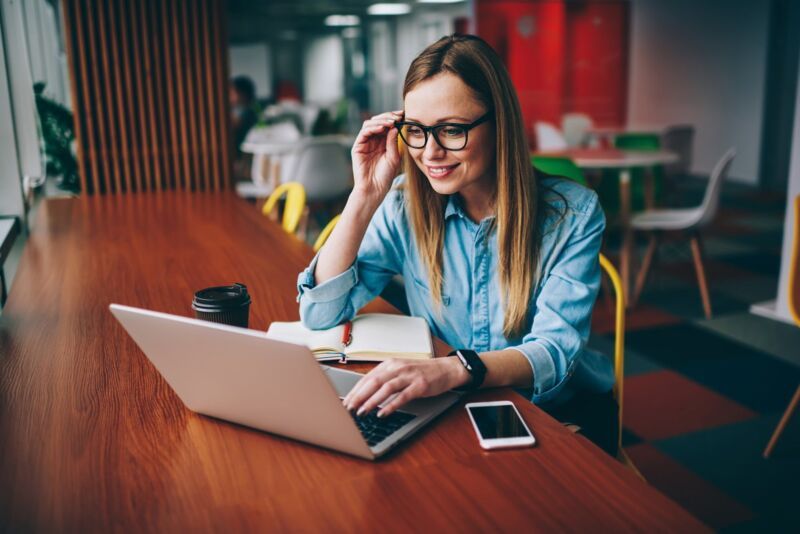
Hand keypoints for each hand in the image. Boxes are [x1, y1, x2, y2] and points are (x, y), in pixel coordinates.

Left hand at [342, 357, 469, 417]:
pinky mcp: (420, 385)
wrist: (446, 369)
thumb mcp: (400, 370)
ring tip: (362, 412)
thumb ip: (384, 378)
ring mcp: (409, 376)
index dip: (355, 390)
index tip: (346, 402)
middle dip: (359, 396)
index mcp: (390, 364)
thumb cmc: (421, 372)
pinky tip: (382, 413)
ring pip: (386, 388)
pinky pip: (402, 396)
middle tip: (349, 409)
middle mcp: (398, 367)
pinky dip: (391, 405)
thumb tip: (364, 392)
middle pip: (373, 382)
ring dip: (372, 401)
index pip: (368, 377)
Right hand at [350, 110, 403, 203]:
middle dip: (389, 116)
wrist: (374, 189)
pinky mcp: (358, 146)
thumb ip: (393, 142)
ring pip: (370, 124)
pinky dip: (373, 127)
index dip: (394, 119)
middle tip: (398, 116)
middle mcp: (373, 141)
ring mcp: (365, 143)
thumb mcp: (394, 157)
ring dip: (382, 120)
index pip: (387, 125)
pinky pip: (364, 132)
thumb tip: (394, 126)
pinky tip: (383, 128)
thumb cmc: (385, 176)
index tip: (404, 115)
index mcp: (383, 143)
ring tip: (391, 122)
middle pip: (378, 121)